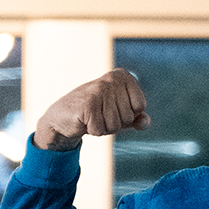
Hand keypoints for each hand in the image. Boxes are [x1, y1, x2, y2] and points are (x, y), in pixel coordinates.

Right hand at [33, 68, 149, 150]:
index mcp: (123, 76)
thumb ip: (136, 118)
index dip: (128, 115)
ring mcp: (99, 90)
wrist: (63, 117)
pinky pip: (101, 130)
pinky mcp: (87, 104)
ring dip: (104, 128)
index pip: (140, 106)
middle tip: (99, 114)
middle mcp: (112, 79)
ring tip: (92, 117)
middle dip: (115, 124)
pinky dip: (93, 131)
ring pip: (116, 125)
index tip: (113, 109)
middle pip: (128, 117)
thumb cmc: (94, 114)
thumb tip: (145, 121)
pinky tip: (84, 121)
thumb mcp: (119, 115)